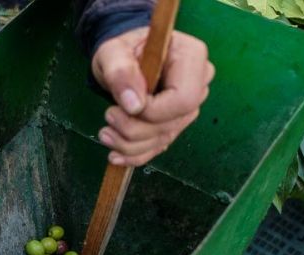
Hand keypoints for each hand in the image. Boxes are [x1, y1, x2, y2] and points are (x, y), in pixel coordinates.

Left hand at [91, 28, 213, 166]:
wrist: (122, 60)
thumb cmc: (122, 50)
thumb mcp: (113, 52)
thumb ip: (121, 72)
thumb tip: (133, 105)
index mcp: (191, 57)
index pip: (184, 98)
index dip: (152, 111)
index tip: (123, 106)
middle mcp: (197, 83)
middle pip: (174, 122)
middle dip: (136, 129)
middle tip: (108, 116)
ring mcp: (189, 106)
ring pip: (164, 137)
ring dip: (130, 144)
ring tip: (105, 134)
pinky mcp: (175, 123)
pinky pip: (159, 146)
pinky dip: (135, 154)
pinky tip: (116, 155)